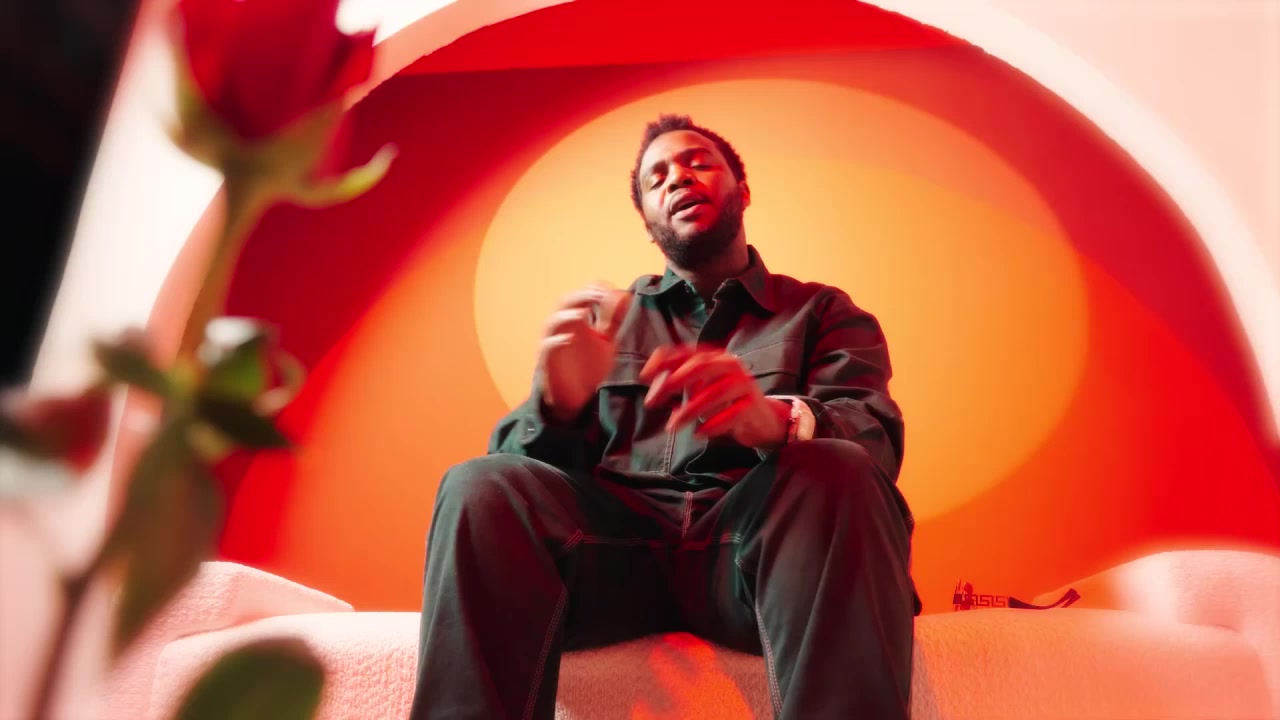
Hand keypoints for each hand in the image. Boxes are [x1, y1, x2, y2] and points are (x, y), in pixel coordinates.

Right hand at [537, 284, 631, 421]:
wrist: (579, 398)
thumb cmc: (591, 367)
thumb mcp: (608, 342)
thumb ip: (614, 321)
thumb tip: (625, 297)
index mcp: (578, 320)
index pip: (580, 295)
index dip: (593, 289)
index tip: (610, 291)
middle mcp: (564, 328)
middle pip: (564, 303)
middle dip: (580, 296)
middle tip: (599, 297)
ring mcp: (554, 343)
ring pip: (552, 322)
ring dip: (566, 316)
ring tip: (582, 314)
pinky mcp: (548, 362)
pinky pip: (547, 347)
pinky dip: (556, 341)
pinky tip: (568, 339)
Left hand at [640, 344, 789, 450]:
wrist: (761, 421)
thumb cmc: (725, 403)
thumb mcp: (700, 388)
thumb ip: (679, 381)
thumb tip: (651, 381)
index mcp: (715, 358)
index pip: (687, 352)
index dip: (664, 361)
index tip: (644, 376)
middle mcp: (730, 365)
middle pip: (700, 366)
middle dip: (673, 382)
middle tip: (653, 402)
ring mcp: (744, 384)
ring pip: (714, 393)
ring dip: (689, 411)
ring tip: (672, 426)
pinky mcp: (752, 406)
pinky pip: (731, 414)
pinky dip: (712, 424)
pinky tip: (698, 433)